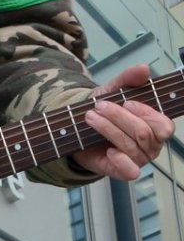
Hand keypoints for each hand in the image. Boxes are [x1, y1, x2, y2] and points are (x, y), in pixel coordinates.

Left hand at [71, 65, 175, 180]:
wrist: (77, 126)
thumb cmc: (102, 109)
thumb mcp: (112, 89)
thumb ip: (128, 79)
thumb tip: (143, 68)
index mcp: (154, 126)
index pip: (163, 125)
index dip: (146, 113)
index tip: (126, 102)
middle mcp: (150, 145)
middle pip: (144, 133)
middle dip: (119, 117)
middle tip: (99, 106)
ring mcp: (137, 158)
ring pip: (131, 146)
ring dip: (108, 128)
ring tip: (90, 117)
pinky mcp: (122, 169)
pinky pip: (130, 171)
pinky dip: (120, 160)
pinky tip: (108, 150)